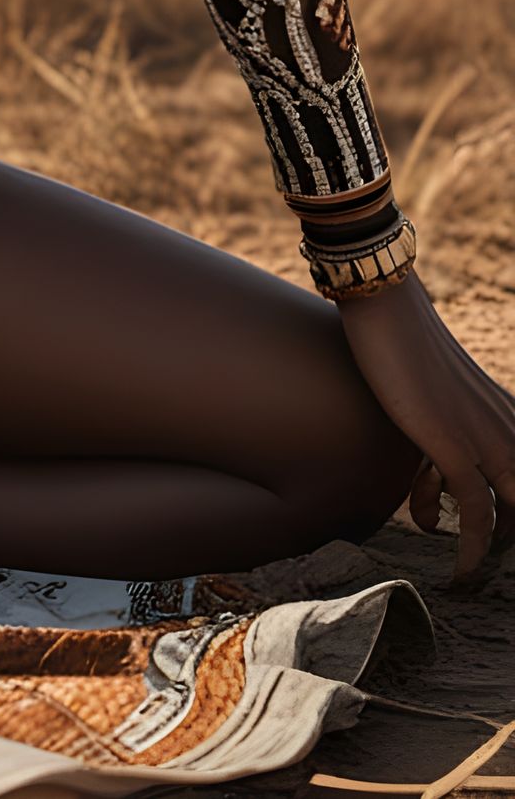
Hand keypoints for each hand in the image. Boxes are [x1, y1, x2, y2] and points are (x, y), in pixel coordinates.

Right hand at [338, 270, 514, 582]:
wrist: (386, 307)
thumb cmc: (403, 351)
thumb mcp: (438, 407)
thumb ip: (447, 450)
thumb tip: (434, 497)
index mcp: (513, 421)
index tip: (500, 549)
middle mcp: (511, 431)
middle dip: (509, 543)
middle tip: (484, 573)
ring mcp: (487, 438)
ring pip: (512, 517)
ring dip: (491, 556)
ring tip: (467, 579)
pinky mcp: (455, 443)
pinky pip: (476, 513)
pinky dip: (471, 549)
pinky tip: (458, 569)